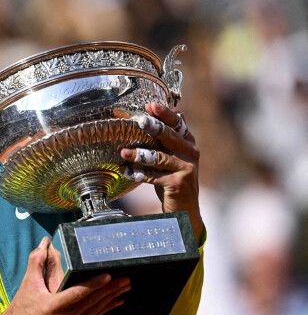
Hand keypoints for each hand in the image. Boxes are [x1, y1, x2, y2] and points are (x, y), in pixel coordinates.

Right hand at [0, 237, 130, 314]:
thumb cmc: (22, 308)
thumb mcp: (28, 284)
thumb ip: (37, 261)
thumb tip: (45, 243)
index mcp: (53, 305)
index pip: (78, 293)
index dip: (94, 284)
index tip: (108, 276)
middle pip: (92, 302)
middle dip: (110, 290)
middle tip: (125, 279)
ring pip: (95, 310)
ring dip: (111, 299)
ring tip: (124, 288)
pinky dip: (105, 309)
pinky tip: (115, 302)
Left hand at [120, 102, 202, 241]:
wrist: (185, 209)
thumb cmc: (173, 179)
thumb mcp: (174, 156)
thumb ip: (170, 137)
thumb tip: (169, 111)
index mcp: (188, 142)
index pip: (178, 123)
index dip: (165, 113)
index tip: (150, 105)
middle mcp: (191, 153)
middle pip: (171, 136)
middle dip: (154, 127)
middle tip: (139, 121)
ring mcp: (186, 168)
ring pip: (159, 157)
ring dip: (138, 154)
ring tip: (123, 152)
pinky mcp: (178, 183)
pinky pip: (153, 176)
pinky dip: (137, 173)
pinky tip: (124, 170)